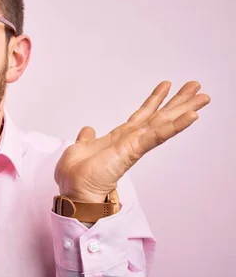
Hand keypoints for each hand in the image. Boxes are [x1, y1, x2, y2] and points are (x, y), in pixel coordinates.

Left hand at [54, 80, 210, 202]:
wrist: (74, 191)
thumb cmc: (76, 177)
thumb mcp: (79, 149)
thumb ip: (86, 138)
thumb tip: (87, 130)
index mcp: (119, 138)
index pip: (141, 115)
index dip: (154, 100)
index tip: (167, 85)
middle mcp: (130, 140)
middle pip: (158, 116)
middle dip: (178, 101)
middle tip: (196, 86)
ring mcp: (134, 145)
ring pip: (163, 123)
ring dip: (183, 109)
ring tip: (202, 96)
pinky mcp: (134, 151)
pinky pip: (157, 136)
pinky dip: (175, 126)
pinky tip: (191, 116)